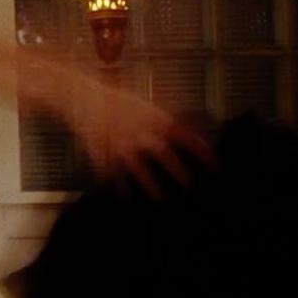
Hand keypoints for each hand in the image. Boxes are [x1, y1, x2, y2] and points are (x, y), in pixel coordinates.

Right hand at [65, 79, 215, 199]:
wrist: (81, 97)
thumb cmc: (115, 101)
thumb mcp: (144, 106)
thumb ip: (163, 121)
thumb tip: (186, 134)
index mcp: (154, 118)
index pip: (184, 135)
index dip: (202, 151)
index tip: (216, 166)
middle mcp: (139, 132)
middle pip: (164, 154)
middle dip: (178, 171)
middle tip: (189, 185)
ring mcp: (120, 144)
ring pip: (139, 169)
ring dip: (151, 186)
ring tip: (160, 200)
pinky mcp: (103, 153)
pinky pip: (113, 174)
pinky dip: (119, 186)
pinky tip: (125, 197)